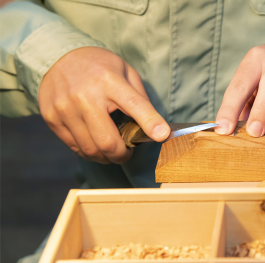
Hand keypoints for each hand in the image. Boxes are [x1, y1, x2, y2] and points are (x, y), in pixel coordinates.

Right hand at [38, 47, 168, 163]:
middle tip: (127, 153)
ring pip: (90, 149)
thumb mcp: (125, 71)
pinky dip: (89, 151)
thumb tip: (155, 127)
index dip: (151, 124)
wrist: (57, 55)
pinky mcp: (52, 118)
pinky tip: (94, 144)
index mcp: (109, 81)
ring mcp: (65, 109)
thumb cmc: (98, 66)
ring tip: (111, 149)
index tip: (163, 136)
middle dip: (122, 155)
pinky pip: (74, 147)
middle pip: (107, 141)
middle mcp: (85, 96)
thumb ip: (140, 98)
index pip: (135, 106)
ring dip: (106, 157)